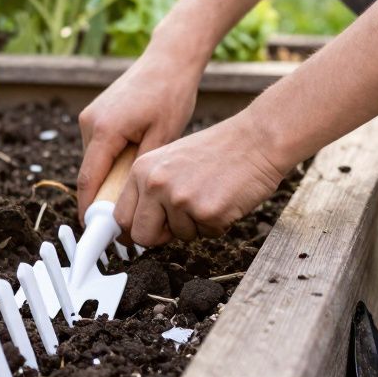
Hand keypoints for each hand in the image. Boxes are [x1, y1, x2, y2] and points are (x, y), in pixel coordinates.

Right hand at [77, 50, 200, 218]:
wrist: (169, 59)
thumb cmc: (171, 95)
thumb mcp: (162, 137)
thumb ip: (141, 170)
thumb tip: (129, 202)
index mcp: (104, 129)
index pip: (89, 180)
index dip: (90, 210)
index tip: (96, 231)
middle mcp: (90, 122)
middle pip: (90, 172)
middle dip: (102, 198)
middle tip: (122, 221)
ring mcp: (90, 116)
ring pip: (94, 161)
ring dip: (108, 179)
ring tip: (133, 195)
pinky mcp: (96, 113)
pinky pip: (99, 148)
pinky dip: (111, 162)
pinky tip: (132, 169)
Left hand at [112, 112, 287, 246]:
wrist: (256, 140)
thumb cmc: (218, 151)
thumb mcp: (170, 161)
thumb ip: (151, 189)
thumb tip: (138, 225)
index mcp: (142, 170)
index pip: (121, 216)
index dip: (135, 230)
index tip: (144, 235)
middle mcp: (155, 184)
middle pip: (142, 236)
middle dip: (161, 237)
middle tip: (183, 221)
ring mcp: (179, 199)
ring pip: (179, 237)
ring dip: (196, 225)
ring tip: (211, 195)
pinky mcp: (206, 212)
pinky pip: (206, 235)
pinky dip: (217, 224)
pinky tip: (226, 199)